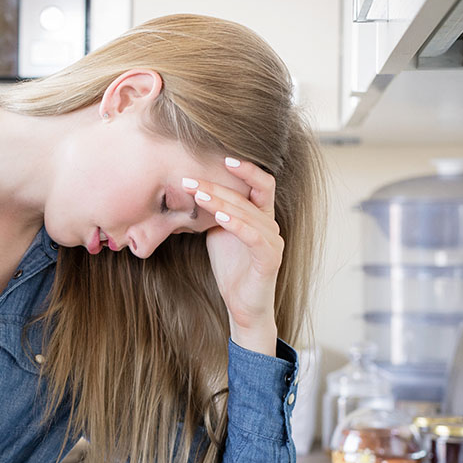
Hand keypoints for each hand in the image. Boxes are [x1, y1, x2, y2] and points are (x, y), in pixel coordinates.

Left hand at [184, 157, 281, 354]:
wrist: (242, 306)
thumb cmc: (231, 268)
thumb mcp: (218, 233)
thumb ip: (214, 211)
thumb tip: (191, 189)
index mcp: (260, 215)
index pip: (261, 182)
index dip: (246, 168)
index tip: (221, 156)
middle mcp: (270, 224)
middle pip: (248, 194)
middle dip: (218, 184)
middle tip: (190, 179)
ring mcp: (272, 241)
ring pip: (249, 212)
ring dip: (222, 202)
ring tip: (198, 194)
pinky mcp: (269, 258)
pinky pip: (253, 236)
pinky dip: (236, 223)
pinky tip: (219, 217)